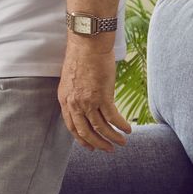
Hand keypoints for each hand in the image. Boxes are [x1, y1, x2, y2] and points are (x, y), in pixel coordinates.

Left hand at [59, 37, 130, 152]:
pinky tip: (128, 129)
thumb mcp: (72, 79)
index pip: (71, 126)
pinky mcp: (102, 96)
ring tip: (122, 142)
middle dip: (98, 143)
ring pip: (100, 128)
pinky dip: (121, 126)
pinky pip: (113, 118)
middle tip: (108, 149)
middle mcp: (74, 103)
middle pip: (85, 132)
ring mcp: (88, 101)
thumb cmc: (81, 56)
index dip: (82, 139)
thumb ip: (76, 93)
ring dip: (112, 138)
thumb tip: (86, 102)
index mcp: (64, 99)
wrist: (87, 43)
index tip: (90, 146)